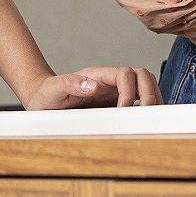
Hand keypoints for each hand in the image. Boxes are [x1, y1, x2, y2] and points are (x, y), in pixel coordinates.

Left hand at [23, 65, 161, 108]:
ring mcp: (115, 93)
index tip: (122, 110)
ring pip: (146, 86)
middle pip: (143, 76)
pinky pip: (139, 102)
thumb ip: (69, 84)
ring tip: (151, 119)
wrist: (42, 100)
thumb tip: (94, 86)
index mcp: (97, 75)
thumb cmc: (46, 94)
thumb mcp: (52, 89)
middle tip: (146, 115)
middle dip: (149, 93)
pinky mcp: (117, 105)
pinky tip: (145, 123)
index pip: (125, 74)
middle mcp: (110, 82)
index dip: (129, 91)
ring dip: (153, 100)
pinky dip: (147, 110)